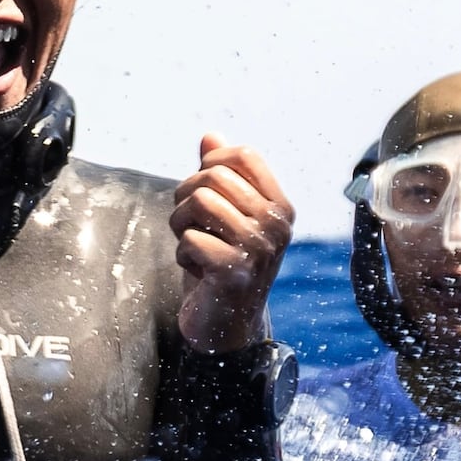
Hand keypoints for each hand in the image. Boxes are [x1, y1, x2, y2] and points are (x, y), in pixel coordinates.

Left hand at [169, 132, 294, 352]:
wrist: (225, 324)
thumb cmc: (221, 261)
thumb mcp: (224, 215)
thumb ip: (220, 175)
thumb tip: (211, 135)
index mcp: (279, 206)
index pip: (245, 155)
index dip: (211, 162)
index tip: (203, 188)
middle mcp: (276, 225)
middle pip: (213, 175)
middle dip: (186, 195)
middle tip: (191, 223)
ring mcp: (258, 249)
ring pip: (198, 202)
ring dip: (180, 223)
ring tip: (193, 244)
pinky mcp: (234, 272)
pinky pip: (189, 238)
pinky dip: (182, 253)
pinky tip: (198, 270)